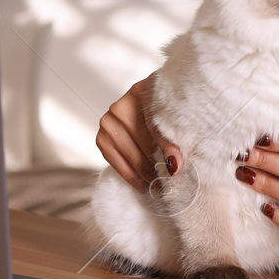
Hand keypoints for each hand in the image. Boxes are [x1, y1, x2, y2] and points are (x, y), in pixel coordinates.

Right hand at [94, 73, 175, 193]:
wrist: (149, 104)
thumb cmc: (164, 110)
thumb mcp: (173, 120)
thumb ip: (172, 141)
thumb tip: (174, 167)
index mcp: (140, 93)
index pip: (156, 128)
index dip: (168, 151)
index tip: (176, 172)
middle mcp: (119, 107)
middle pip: (140, 144)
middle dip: (156, 167)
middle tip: (169, 184)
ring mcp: (107, 121)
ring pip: (128, 156)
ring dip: (144, 173)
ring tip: (158, 185)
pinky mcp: (102, 137)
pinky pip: (115, 161)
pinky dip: (130, 174)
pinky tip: (142, 183)